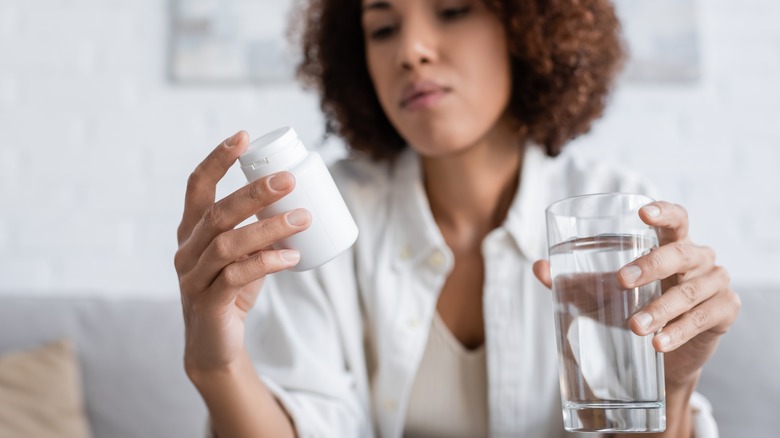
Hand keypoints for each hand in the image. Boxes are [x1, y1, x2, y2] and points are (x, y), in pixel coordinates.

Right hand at [174, 131, 310, 376]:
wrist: (215, 345)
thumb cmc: (232, 291)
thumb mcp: (244, 255)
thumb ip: (260, 232)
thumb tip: (300, 203)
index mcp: (191, 231)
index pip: (196, 186)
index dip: (216, 159)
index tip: (243, 137)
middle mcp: (186, 250)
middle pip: (217, 212)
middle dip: (254, 192)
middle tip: (288, 179)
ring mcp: (193, 277)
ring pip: (228, 243)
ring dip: (269, 228)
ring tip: (304, 218)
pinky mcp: (207, 302)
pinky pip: (236, 276)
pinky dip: (267, 263)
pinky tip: (293, 258)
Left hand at [534, 201, 740, 389]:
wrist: (664, 356)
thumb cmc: (633, 308)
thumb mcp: (603, 294)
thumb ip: (574, 281)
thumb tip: (539, 267)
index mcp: (672, 243)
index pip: (676, 218)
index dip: (663, 212)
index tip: (642, 212)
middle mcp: (699, 258)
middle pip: (680, 253)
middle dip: (650, 266)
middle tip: (621, 281)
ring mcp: (717, 283)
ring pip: (690, 292)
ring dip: (660, 309)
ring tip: (634, 327)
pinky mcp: (725, 311)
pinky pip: (703, 318)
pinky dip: (679, 331)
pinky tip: (658, 342)